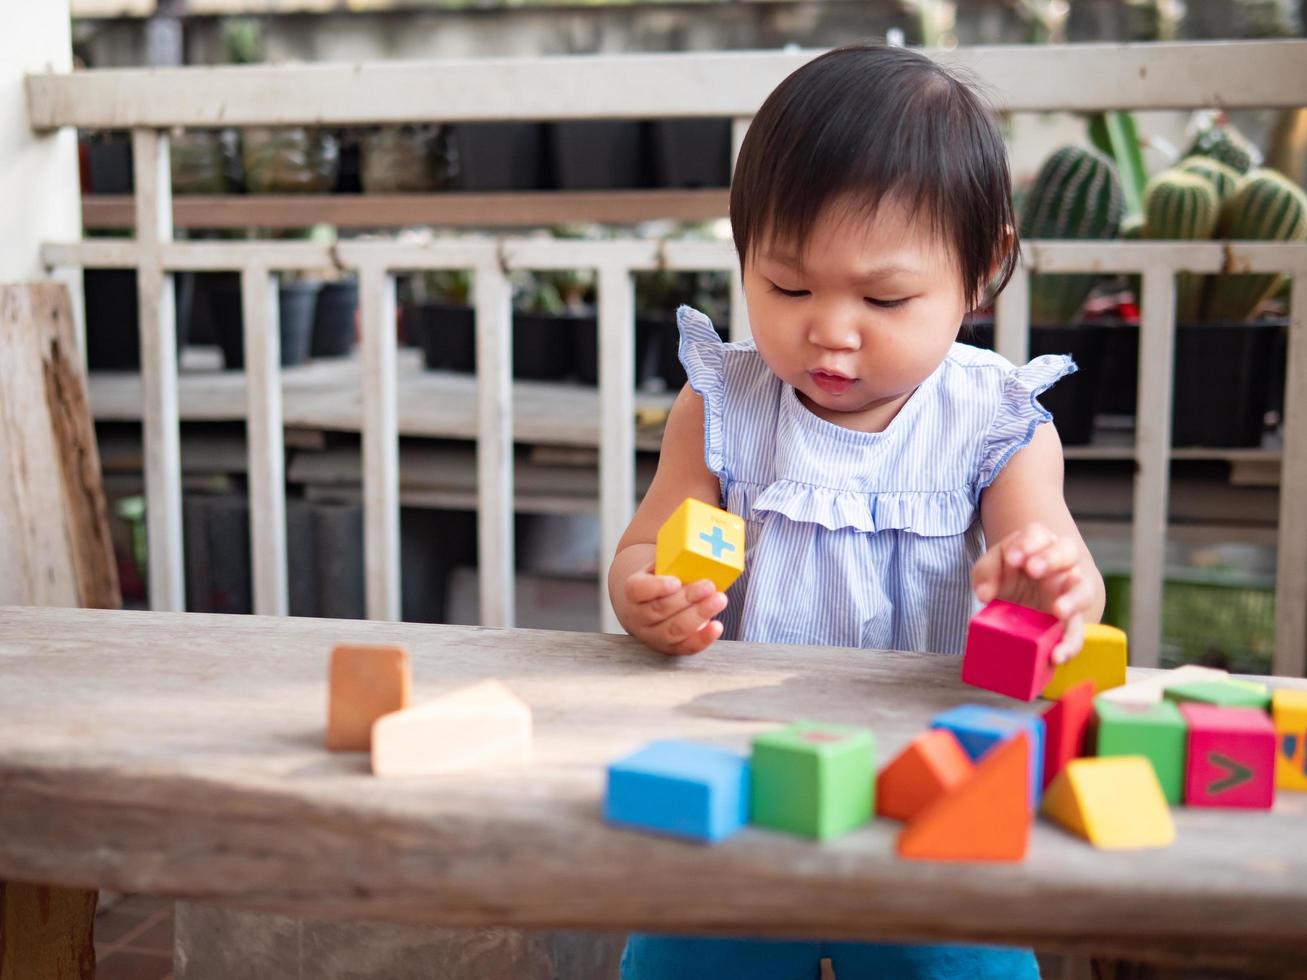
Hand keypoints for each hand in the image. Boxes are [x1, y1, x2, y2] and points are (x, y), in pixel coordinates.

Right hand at [621, 563, 727, 655]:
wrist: (646, 604)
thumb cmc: (659, 579)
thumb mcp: (660, 564)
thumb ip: (674, 556)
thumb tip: (702, 535)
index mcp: (633, 591)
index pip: (638, 590)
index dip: (656, 587)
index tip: (676, 581)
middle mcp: (638, 616)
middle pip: (660, 610)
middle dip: (687, 598)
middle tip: (709, 586)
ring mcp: (652, 635)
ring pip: (674, 629)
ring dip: (699, 615)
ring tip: (719, 600)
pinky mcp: (669, 648)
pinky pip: (686, 647)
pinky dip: (703, 638)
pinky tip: (717, 626)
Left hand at [971, 522, 1094, 663]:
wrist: (1026, 596)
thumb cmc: (1008, 575)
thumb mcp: (991, 570)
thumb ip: (986, 574)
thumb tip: (984, 594)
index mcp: (1039, 543)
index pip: (1038, 534)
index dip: (1027, 543)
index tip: (1012, 558)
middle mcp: (1061, 563)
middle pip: (1067, 551)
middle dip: (1050, 559)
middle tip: (1032, 569)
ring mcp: (1071, 590)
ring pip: (1083, 589)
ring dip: (1072, 599)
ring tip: (1059, 610)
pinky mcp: (1072, 619)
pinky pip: (1077, 631)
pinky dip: (1070, 644)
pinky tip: (1057, 655)